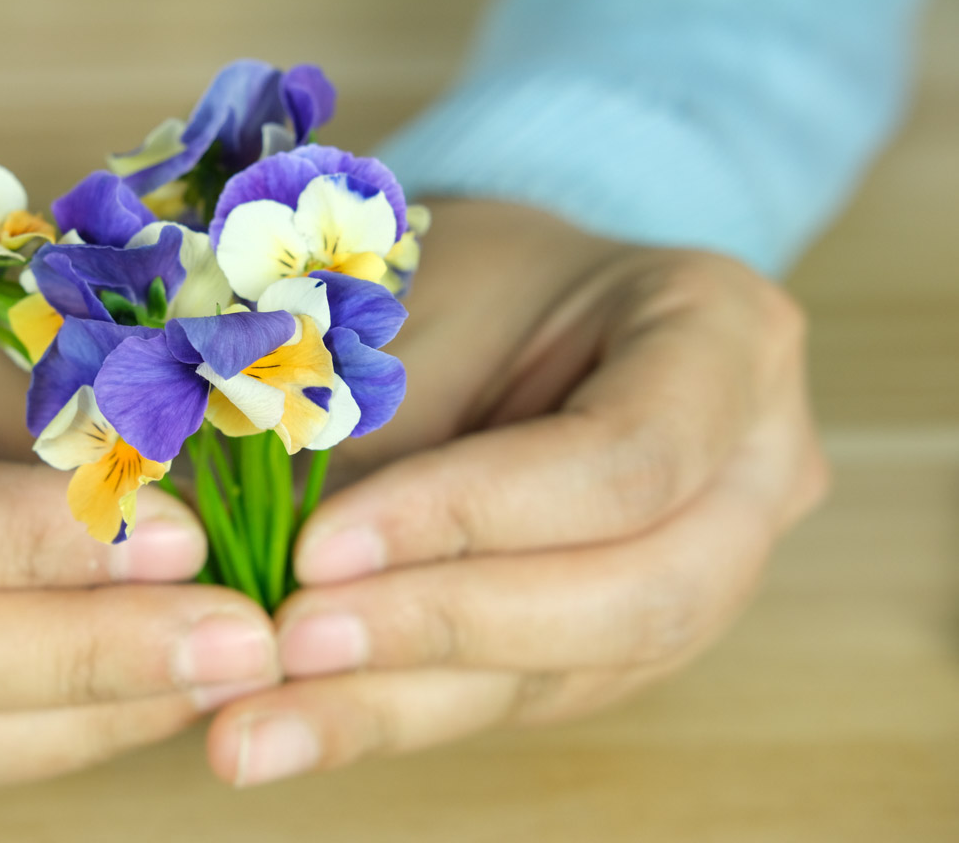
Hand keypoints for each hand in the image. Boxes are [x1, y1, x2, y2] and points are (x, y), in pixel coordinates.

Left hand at [205, 201, 827, 785]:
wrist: (507, 306)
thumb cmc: (464, 280)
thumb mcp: (419, 311)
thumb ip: (363, 430)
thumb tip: (254, 566)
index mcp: (727, 337)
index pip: (627, 456)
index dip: (470, 515)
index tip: (320, 545)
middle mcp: (752, 471)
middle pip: (636, 594)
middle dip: (444, 626)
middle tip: (291, 639)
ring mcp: (710, 571)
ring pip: (573, 673)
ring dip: (399, 702)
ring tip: (260, 721)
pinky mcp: (625, 642)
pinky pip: (518, 697)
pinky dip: (392, 711)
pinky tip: (288, 726)